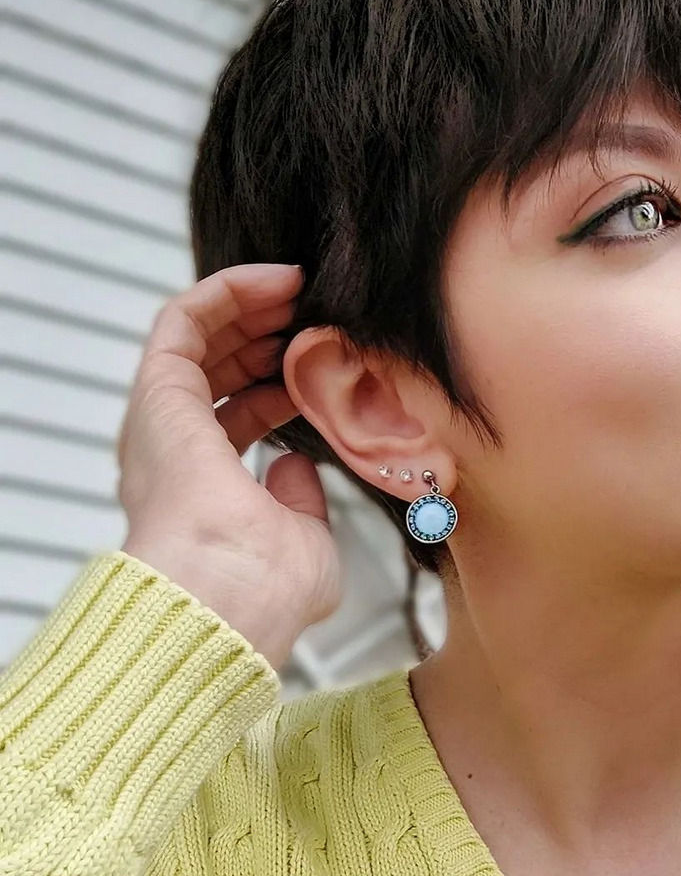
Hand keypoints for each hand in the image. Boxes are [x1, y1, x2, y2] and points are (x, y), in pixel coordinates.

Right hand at [117, 263, 340, 669]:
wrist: (229, 596)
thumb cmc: (268, 591)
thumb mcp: (305, 543)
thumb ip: (300, 503)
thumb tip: (297, 469)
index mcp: (207, 490)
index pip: (239, 417)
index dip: (283, 384)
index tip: (328, 364)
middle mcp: (177, 453)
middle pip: (217, 371)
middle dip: (266, 335)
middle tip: (315, 311)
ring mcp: (163, 422)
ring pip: (197, 339)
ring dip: (248, 306)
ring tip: (300, 287)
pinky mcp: (158, 393)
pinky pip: (181, 319)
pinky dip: (226, 291)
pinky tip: (274, 280)